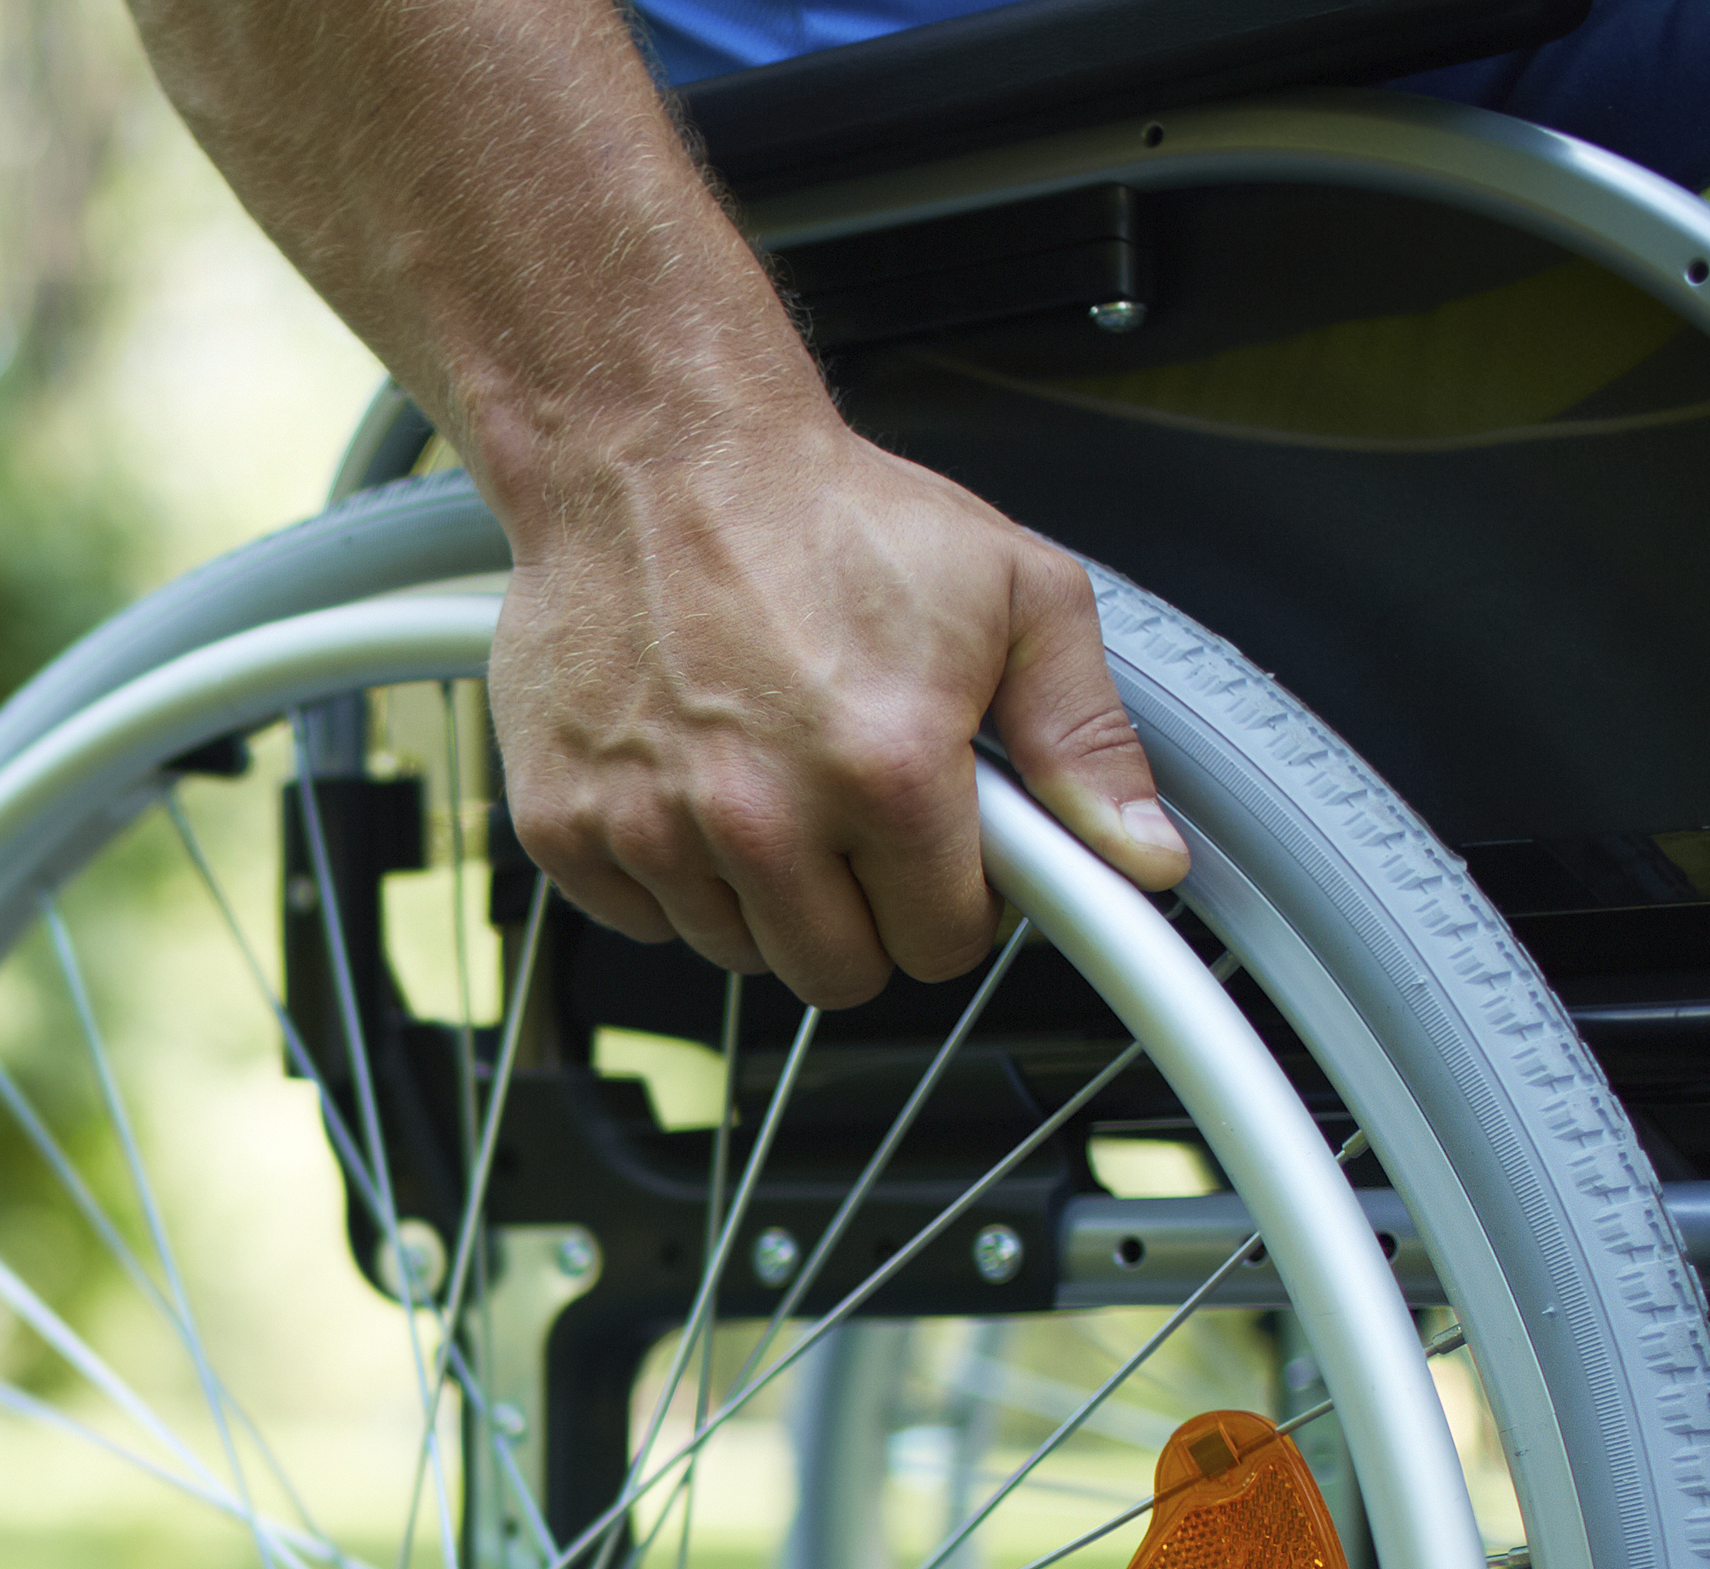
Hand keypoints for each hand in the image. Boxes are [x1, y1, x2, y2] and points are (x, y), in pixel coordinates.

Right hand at [484, 408, 1191, 1007]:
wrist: (656, 452)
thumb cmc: (822, 512)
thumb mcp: (1014, 591)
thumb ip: (1085, 738)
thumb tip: (1144, 855)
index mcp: (884, 768)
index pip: (940, 945)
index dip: (954, 905)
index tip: (942, 861)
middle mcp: (761, 814)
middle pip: (837, 975)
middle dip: (864, 917)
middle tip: (858, 825)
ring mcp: (651, 827)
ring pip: (735, 953)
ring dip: (763, 894)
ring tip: (771, 781)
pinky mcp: (565, 825)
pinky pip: (638, 918)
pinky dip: (669, 872)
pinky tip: (690, 784)